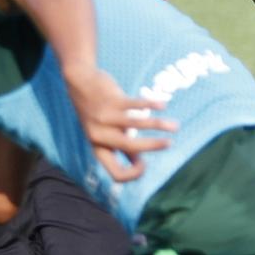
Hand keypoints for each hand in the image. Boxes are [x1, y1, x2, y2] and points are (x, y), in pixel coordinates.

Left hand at [64, 66, 175, 181]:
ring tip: (176, 126)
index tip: (146, 163)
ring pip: (137, 124)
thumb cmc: (96, 112)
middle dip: (153, 146)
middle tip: (170, 144)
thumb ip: (121, 147)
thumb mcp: (103, 133)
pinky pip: (136, 104)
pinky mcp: (112, 100)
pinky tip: (163, 105)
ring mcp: (105, 117)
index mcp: (98, 148)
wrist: (78, 81)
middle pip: (130, 146)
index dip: (134, 174)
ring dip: (160, 125)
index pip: (116, 173)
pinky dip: (152, 105)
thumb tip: (140, 164)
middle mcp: (100, 135)